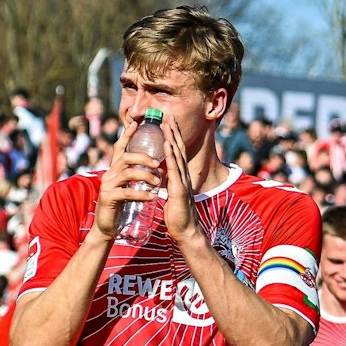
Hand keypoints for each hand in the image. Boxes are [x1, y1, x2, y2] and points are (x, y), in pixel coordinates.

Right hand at [86, 124, 158, 240]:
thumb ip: (135, 176)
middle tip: (159, 163)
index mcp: (114, 170)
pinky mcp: (108, 198)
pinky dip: (142, 194)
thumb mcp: (128, 187)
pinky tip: (152, 197)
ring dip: (146, 176)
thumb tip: (152, 166)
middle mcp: (109, 174)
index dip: (127, 135)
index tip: (136, 124)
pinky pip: (127, 193)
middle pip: (126, 158)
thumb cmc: (121, 206)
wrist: (108, 226)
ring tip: (158, 182)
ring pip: (127, 173)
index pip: (119, 148)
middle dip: (143, 158)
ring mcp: (107, 186)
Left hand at [162, 114, 205, 251]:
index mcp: (180, 176)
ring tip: (167, 123)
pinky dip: (171, 155)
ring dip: (172, 137)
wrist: (185, 231)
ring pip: (177, 155)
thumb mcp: (170, 194)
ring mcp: (183, 181)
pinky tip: (167, 143)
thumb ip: (167, 182)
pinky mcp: (180, 189)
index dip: (172, 137)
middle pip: (179, 148)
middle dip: (173, 131)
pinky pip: (175, 168)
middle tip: (167, 115)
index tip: (166, 123)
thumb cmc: (178, 215)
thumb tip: (160, 175)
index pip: (176, 152)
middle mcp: (184, 175)